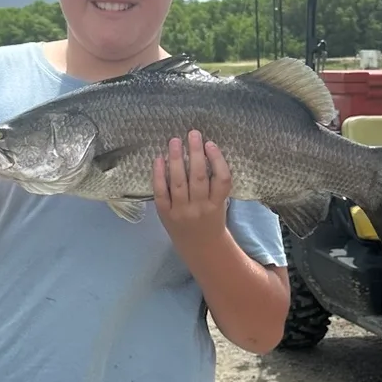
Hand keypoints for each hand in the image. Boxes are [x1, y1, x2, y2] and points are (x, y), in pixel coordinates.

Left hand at [154, 130, 230, 246]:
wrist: (200, 247)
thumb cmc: (211, 219)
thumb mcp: (220, 203)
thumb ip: (215, 183)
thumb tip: (204, 150)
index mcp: (217, 204)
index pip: (222, 180)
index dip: (217, 160)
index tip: (210, 144)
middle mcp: (200, 208)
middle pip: (199, 177)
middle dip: (195, 153)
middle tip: (193, 134)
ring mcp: (182, 212)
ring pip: (179, 182)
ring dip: (176, 159)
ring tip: (175, 141)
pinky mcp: (166, 214)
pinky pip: (161, 192)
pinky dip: (159, 175)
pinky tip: (159, 159)